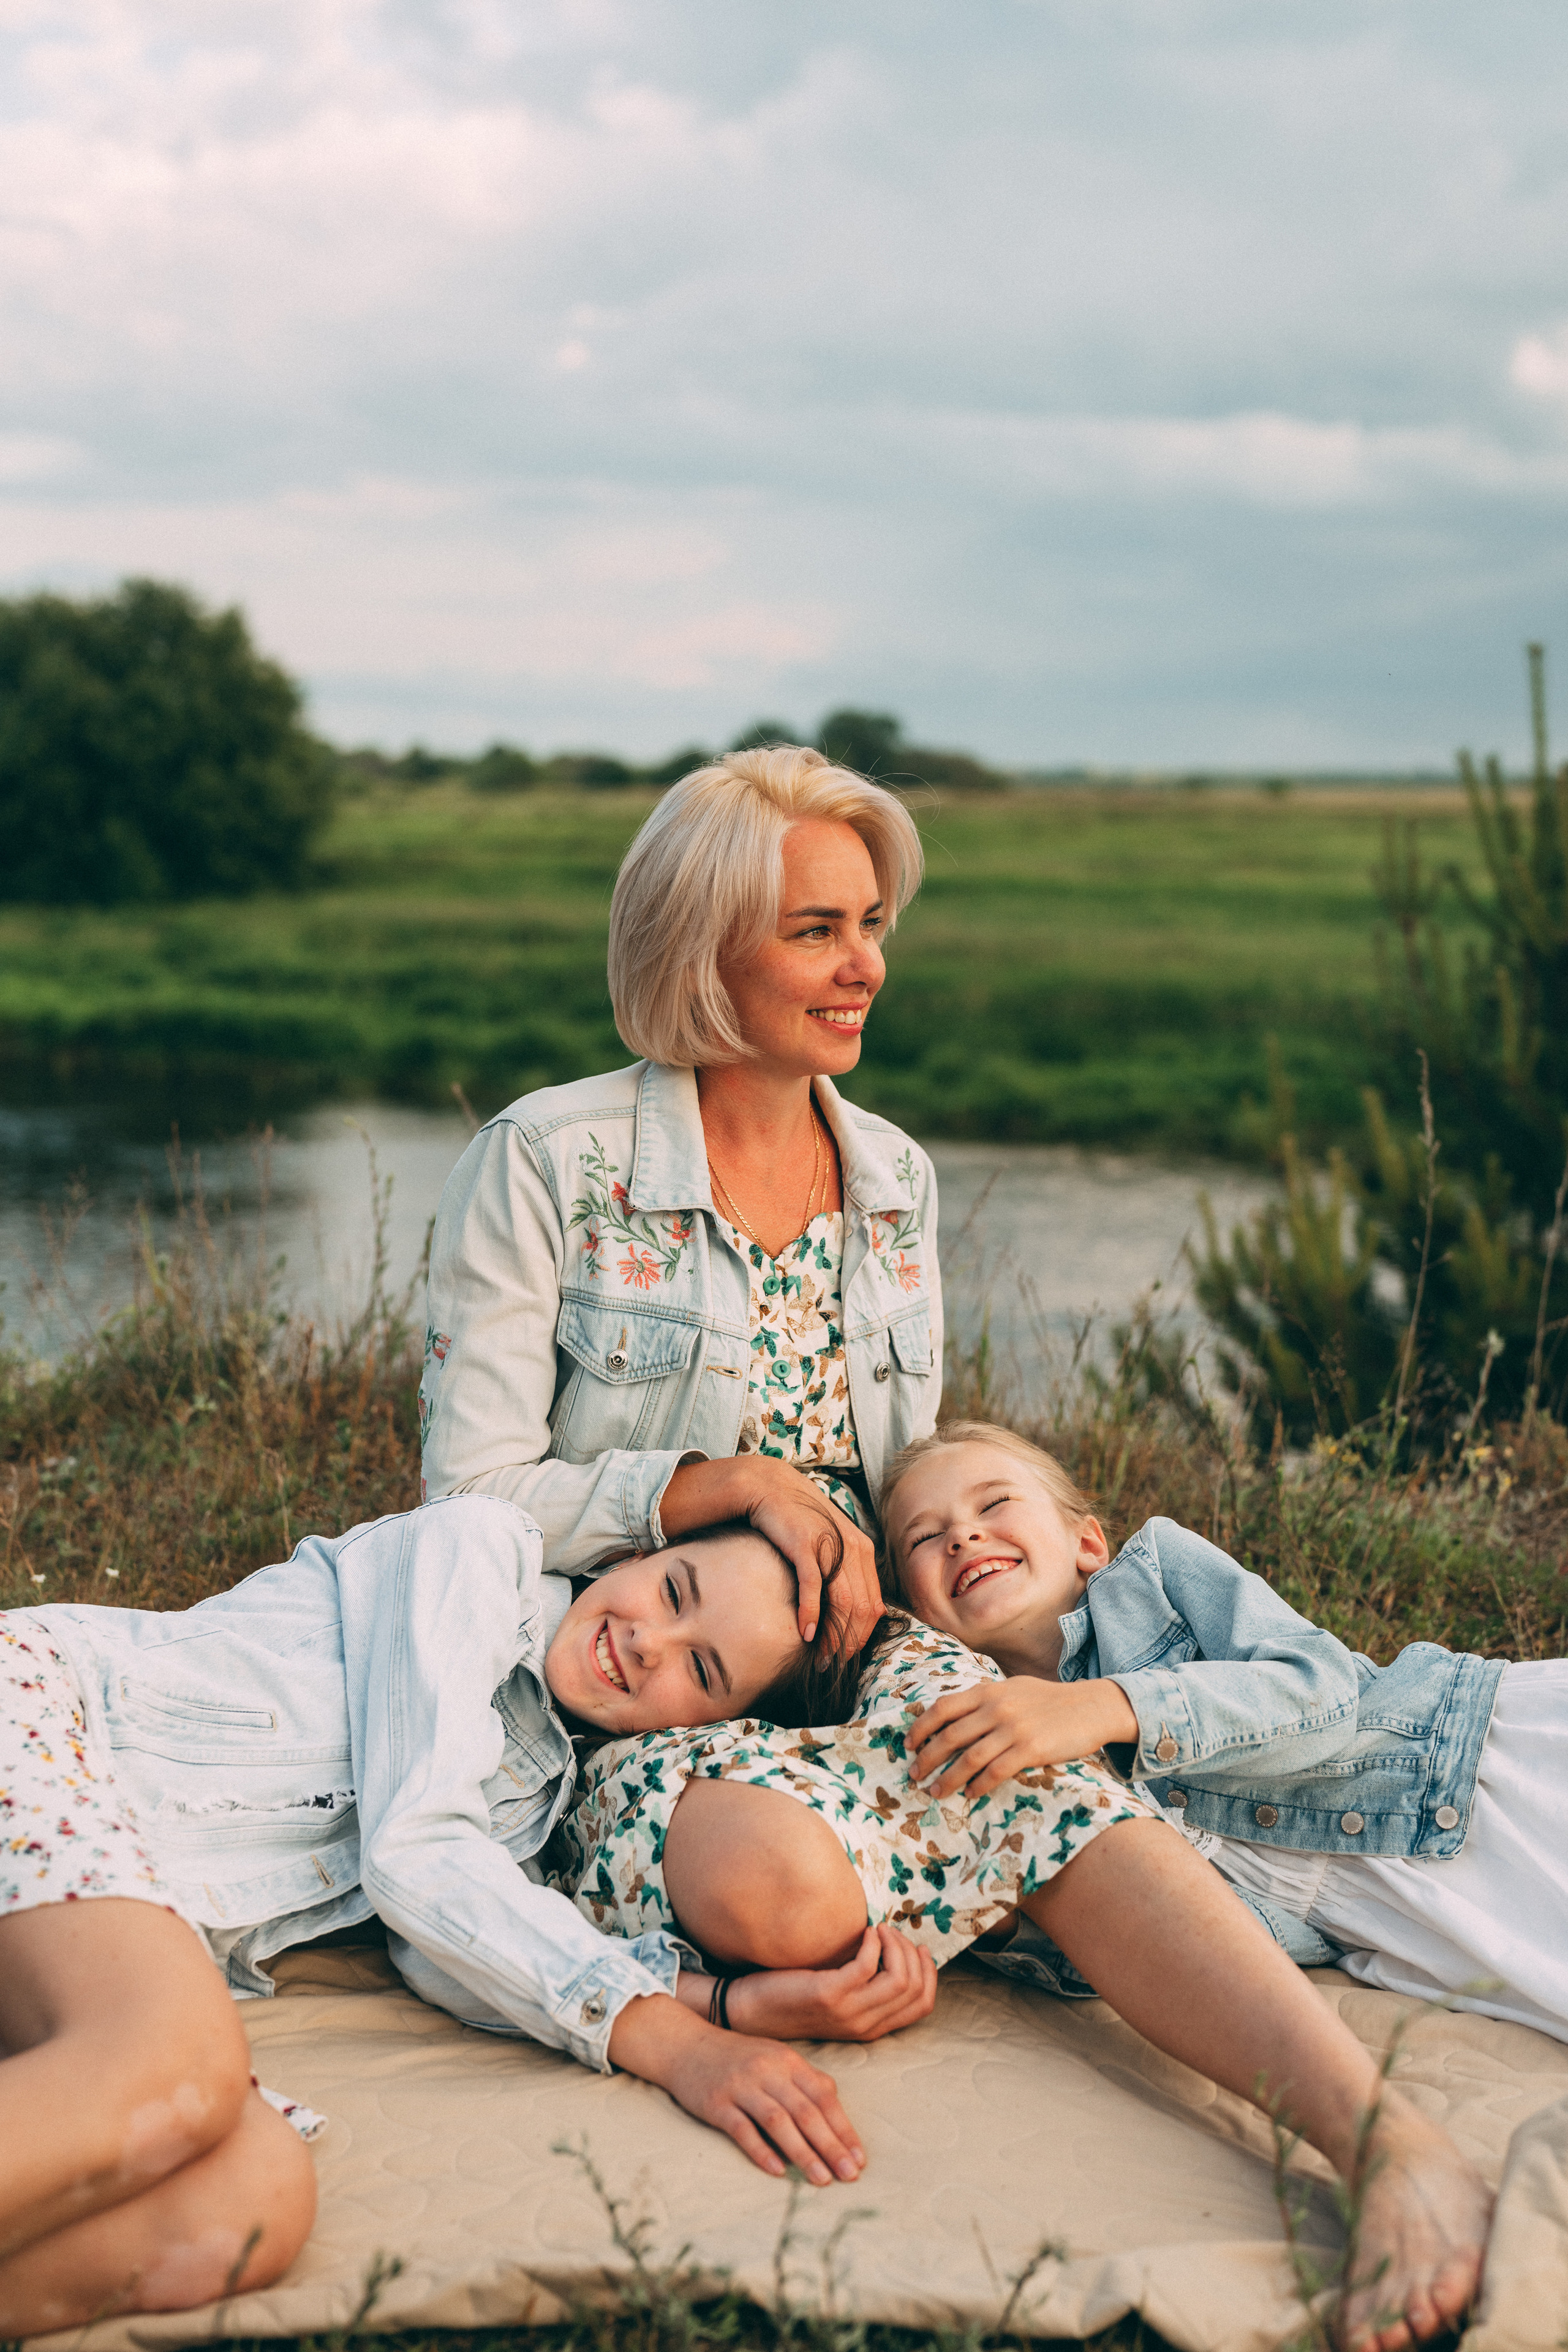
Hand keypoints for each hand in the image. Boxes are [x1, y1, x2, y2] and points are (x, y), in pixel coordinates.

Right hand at [610, 1993, 864, 2184]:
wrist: (685, 2045)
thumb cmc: (738, 2058)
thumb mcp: (775, 2059)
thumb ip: (804, 2083)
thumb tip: (835, 2115)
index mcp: (788, 2061)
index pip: (824, 2097)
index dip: (844, 2129)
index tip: (859, 2158)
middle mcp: (768, 2071)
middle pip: (806, 2111)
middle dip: (831, 2146)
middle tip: (849, 2176)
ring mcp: (741, 2086)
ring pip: (779, 2121)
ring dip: (803, 2153)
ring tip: (822, 2180)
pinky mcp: (716, 2103)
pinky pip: (742, 2129)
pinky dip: (761, 2150)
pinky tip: (777, 2171)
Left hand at [724, 1926, 936, 2043]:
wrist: (750, 2011)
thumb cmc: (793, 1996)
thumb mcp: (838, 1998)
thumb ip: (865, 1987)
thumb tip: (894, 1952)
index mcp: (872, 2027)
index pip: (923, 2005)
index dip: (930, 1973)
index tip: (920, 1948)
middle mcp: (866, 2024)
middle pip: (915, 1989)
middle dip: (913, 1954)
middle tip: (894, 1933)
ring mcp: (849, 2011)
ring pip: (899, 1979)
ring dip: (896, 1945)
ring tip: (880, 1930)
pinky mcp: (830, 1994)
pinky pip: (868, 1965)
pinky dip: (873, 1942)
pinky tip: (863, 1932)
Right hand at [742, 1467, 881, 1654]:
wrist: (771, 1488)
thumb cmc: (798, 1522)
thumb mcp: (829, 1546)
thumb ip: (841, 1574)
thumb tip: (845, 1616)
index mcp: (863, 1551)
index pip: (874, 1605)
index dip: (862, 1636)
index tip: (845, 1655)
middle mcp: (853, 1548)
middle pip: (863, 1608)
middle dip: (849, 1642)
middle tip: (832, 1664)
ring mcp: (831, 1546)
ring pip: (843, 1602)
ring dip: (833, 1635)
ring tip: (821, 1657)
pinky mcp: (806, 1544)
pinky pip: (814, 1586)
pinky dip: (812, 1613)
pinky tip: (806, 1632)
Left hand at [906, 1676, 1138, 1799]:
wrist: (1091, 1706)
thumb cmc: (1049, 1701)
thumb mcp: (1012, 1689)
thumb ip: (984, 1700)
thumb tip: (951, 1715)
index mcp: (988, 1690)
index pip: (943, 1707)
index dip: (921, 1727)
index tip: (908, 1745)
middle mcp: (997, 1707)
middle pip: (950, 1735)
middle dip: (927, 1757)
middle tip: (914, 1775)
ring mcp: (1013, 1728)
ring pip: (969, 1757)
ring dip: (948, 1778)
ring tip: (936, 1792)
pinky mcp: (1031, 1749)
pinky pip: (996, 1771)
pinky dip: (979, 1784)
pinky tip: (971, 1794)